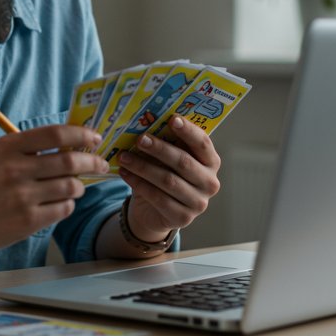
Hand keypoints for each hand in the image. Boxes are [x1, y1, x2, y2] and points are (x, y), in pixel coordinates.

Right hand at [0, 125, 107, 251]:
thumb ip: (31, 148)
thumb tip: (74, 143)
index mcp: (10, 147)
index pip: (56, 134)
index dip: (81, 133)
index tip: (95, 137)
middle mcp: (16, 169)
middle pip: (69, 160)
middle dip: (92, 161)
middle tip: (101, 163)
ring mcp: (22, 196)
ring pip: (71, 187)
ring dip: (79, 186)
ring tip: (75, 186)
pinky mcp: (27, 221)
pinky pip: (63, 209)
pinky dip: (68, 204)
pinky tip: (60, 203)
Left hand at [117, 116, 221, 240]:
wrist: (156, 211)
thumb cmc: (165, 175)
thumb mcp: (167, 159)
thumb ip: (167, 143)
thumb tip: (148, 123)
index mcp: (211, 162)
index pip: (203, 143)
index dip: (188, 131)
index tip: (172, 118)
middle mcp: (210, 183)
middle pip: (184, 161)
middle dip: (160, 148)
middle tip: (139, 139)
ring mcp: (199, 203)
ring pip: (168, 180)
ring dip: (143, 166)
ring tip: (124, 156)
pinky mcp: (183, 217)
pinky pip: (158, 197)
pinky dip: (138, 183)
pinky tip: (125, 172)